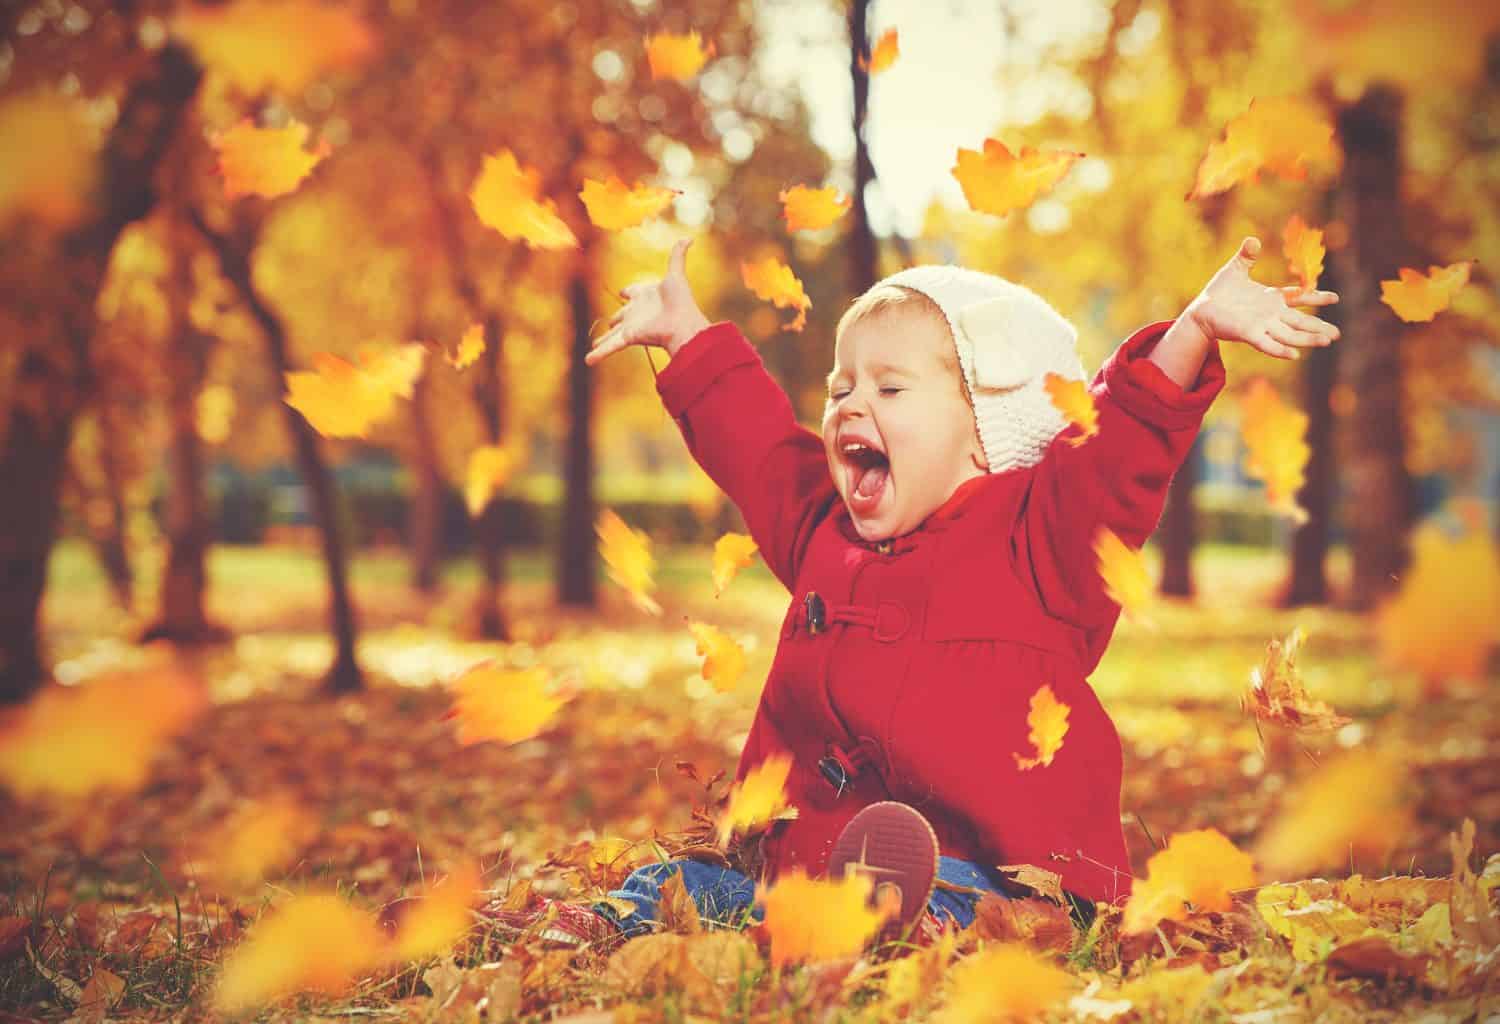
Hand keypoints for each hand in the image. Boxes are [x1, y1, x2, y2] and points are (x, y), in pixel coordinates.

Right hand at [586, 238, 709, 365]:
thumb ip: (678, 256)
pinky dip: (599, 354)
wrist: (683, 323)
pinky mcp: (629, 337)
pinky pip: (611, 346)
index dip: (630, 292)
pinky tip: (588, 361)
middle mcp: (638, 312)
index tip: (624, 292)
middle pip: (622, 316)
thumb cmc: (681, 301)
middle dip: (616, 320)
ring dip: (602, 341)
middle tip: (611, 323)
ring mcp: (632, 326)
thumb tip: (689, 238)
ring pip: (612, 335)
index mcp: (646, 296)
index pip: (634, 292)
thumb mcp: (676, 275)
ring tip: (594, 345)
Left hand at [1185, 237, 1339, 359]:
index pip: (1298, 297)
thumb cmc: (1219, 291)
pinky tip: (1295, 355)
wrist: (1200, 310)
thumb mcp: (1234, 269)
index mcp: (1271, 298)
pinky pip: (1267, 344)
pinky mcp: (1248, 333)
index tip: (1335, 298)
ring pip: (1289, 334)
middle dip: (1318, 326)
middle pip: (1299, 321)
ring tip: (1327, 341)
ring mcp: (1261, 325)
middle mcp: (1270, 314)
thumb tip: (1253, 240)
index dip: (1316, 297)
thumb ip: (1247, 256)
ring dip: (1308, 338)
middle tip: (1338, 333)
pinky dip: (1280, 349)